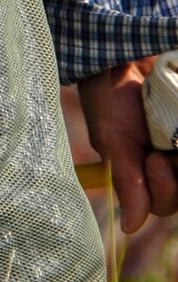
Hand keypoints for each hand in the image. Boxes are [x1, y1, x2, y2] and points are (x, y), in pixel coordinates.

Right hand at [78, 58, 177, 233]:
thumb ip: (126, 182)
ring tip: (174, 129)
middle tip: (163, 151)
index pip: (166, 201)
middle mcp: (170, 159)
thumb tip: (129, 228)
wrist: (119, 53)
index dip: (164, 190)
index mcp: (148, 171)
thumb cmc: (109, 98)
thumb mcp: (112, 141)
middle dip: (175, 178)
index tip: (153, 160)